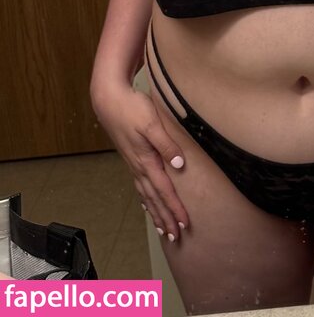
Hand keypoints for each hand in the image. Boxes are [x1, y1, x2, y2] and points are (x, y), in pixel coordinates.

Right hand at [92, 81, 188, 240]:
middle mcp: (139, 166)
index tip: (184, 223)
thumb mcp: (152, 123)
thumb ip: (166, 144)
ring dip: (155, 212)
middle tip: (176, 236)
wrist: (109, 99)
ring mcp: (133, 162)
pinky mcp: (131, 156)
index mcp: (146, 160)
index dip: (174, 208)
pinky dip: (145, 198)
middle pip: (154, 198)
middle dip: (165, 217)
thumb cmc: (132, 108)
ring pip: (146, 194)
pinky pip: (139, 184)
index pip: (164, 190)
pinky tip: (147, 202)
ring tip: (163, 228)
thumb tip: (179, 164)